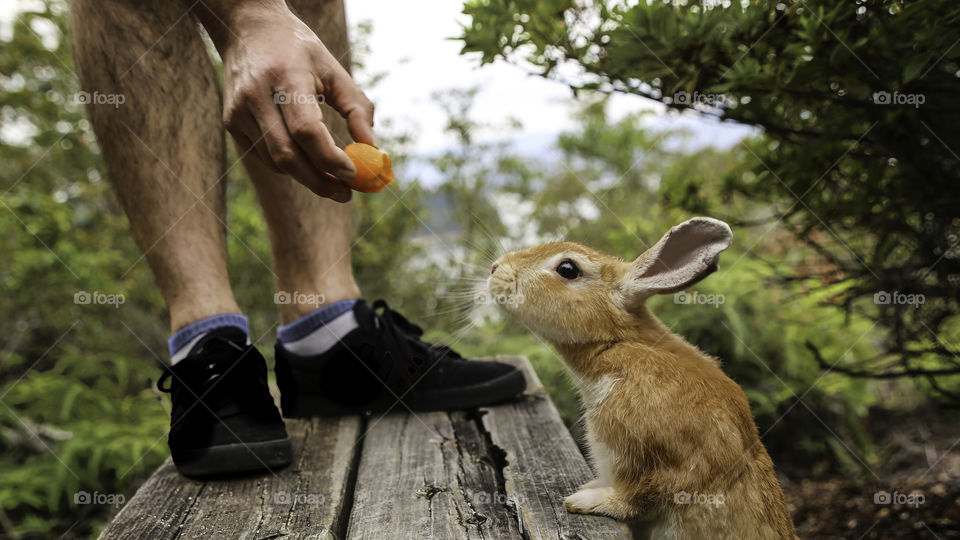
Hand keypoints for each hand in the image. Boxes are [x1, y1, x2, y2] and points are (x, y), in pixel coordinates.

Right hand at [202, 2, 374, 201]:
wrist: (248, 29)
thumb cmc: (300, 51)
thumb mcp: (333, 70)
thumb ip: (357, 108)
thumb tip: (373, 150)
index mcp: (285, 77)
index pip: (306, 130)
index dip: (330, 158)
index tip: (354, 174)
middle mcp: (256, 95)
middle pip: (287, 156)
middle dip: (320, 181)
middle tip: (345, 194)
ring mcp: (238, 111)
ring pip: (275, 162)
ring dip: (307, 176)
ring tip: (332, 177)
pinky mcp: (230, 122)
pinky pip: (264, 157)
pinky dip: (289, 166)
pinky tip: (305, 159)